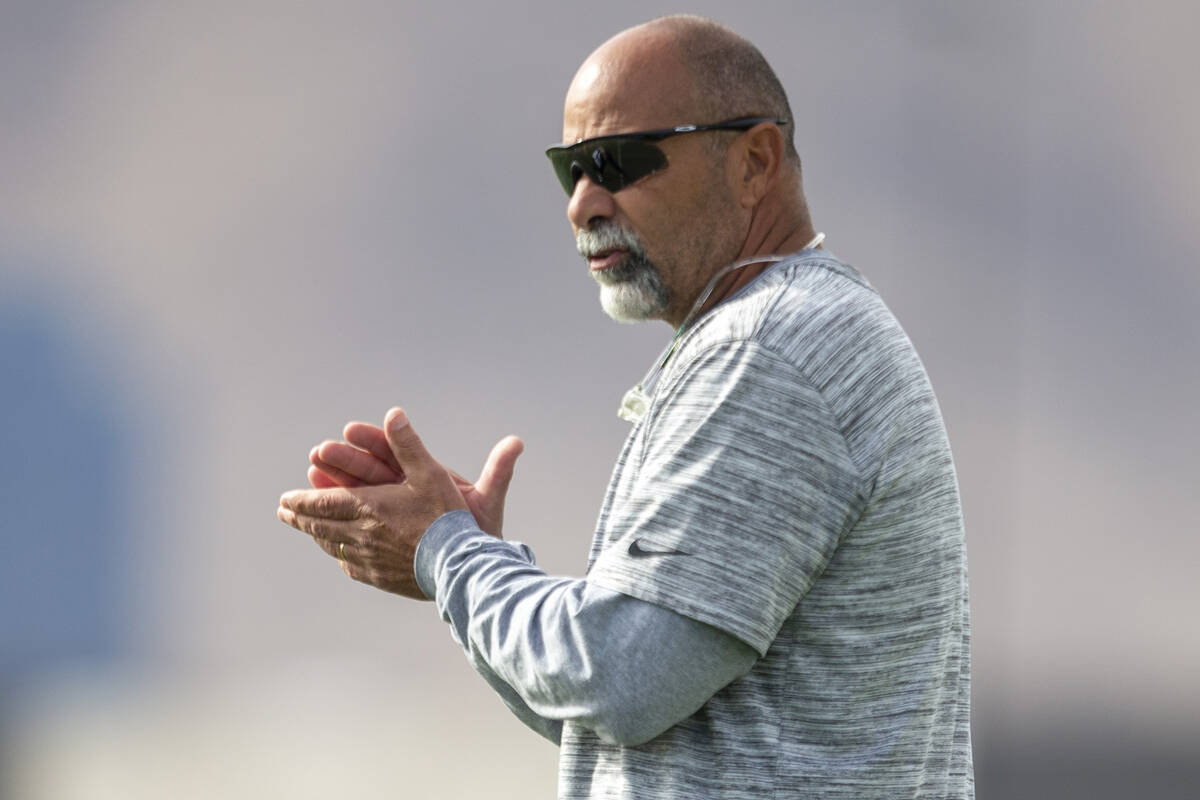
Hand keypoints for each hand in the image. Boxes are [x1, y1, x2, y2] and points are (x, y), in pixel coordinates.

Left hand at [278, 408, 521, 597]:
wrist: (458, 566)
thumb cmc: (446, 517)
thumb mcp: (430, 473)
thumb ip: (408, 443)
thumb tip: (393, 413)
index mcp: (368, 506)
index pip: (323, 502)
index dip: (301, 500)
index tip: (284, 500)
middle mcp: (361, 534)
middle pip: (320, 525)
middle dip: (300, 516)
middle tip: (284, 512)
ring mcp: (368, 559)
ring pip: (332, 545)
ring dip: (316, 534)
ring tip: (308, 529)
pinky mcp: (379, 577)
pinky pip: (350, 565)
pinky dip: (340, 554)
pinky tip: (341, 554)